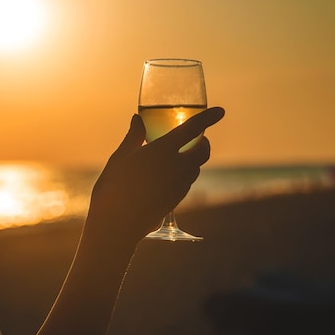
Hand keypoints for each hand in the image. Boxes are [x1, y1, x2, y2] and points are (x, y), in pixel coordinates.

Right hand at [86, 107, 224, 244]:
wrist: (117, 223)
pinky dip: (184, 173)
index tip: (221, 111)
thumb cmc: (113, 187)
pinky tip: (168, 175)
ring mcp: (179, 185)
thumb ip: (134, 136)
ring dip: (193, 158)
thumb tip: (138, 118)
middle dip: (204, 142)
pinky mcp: (177, 199)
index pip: (193, 129)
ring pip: (196, 167)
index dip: (208, 118)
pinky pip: (187, 181)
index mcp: (162, 150)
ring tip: (178, 155)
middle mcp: (176, 167)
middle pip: (203, 151)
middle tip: (196, 138)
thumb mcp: (120, 157)